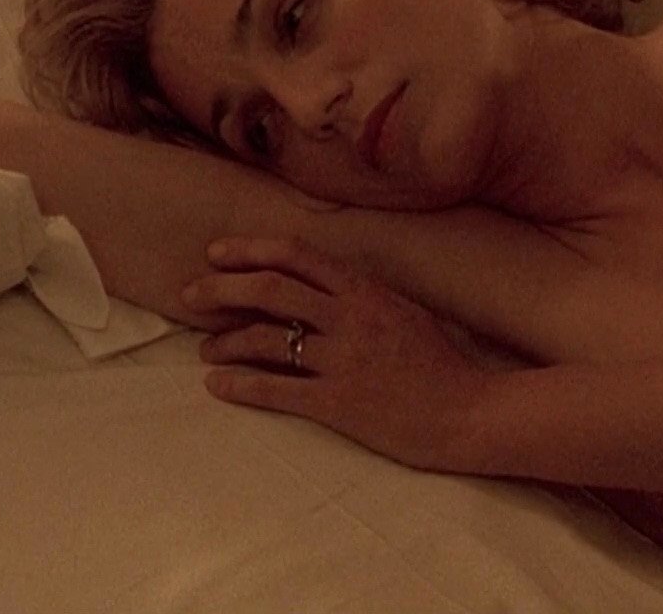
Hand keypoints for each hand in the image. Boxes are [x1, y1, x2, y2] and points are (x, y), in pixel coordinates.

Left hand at [183, 236, 493, 473]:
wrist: (471, 412)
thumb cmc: (441, 363)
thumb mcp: (402, 309)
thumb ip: (359, 294)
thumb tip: (315, 281)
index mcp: (365, 290)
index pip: (296, 255)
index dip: (250, 250)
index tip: (216, 254)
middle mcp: (350, 318)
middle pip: (271, 290)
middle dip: (223, 289)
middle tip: (191, 294)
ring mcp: (344, 361)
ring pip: (268, 340)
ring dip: (227, 341)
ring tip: (205, 349)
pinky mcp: (340, 403)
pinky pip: (279, 390)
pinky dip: (242, 386)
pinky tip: (217, 385)